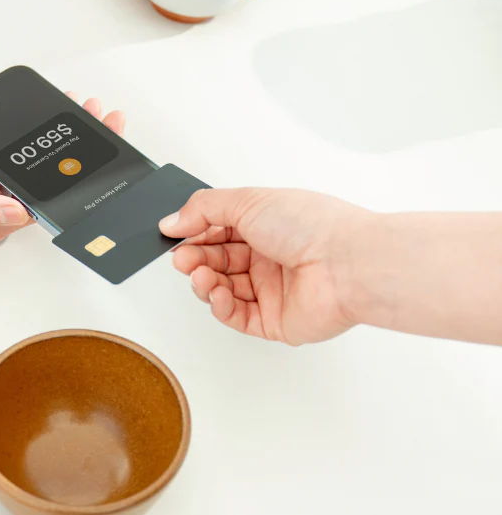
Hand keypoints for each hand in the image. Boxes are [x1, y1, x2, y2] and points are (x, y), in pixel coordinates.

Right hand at [0, 94, 125, 241]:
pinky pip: (28, 144)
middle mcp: (2, 202)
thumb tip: (22, 215)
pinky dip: (48, 126)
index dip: (83, 177)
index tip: (103, 146)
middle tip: (106, 119)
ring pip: (46, 159)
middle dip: (86, 149)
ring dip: (71, 134)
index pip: (52, 201)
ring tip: (89, 108)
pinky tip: (60, 107)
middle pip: (55, 179)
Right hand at [159, 188, 369, 344]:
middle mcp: (270, 257)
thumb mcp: (247, 201)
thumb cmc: (313, 227)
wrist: (349, 264)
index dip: (194, 234)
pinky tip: (217, 294)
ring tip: (201, 276)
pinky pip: (237, 316)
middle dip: (194, 259)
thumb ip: (204, 209)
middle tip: (181, 259)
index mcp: (266, 225)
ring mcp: (273, 290)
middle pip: (217, 260)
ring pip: (223, 289)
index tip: (174, 235)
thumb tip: (172, 221)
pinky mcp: (276, 321)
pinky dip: (221, 307)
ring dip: (205, 283)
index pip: (218, 230)